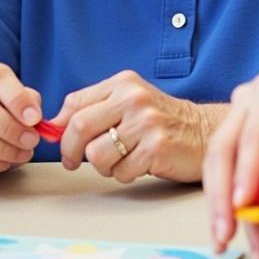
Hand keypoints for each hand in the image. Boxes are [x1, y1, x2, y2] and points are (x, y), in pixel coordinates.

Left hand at [51, 71, 215, 183]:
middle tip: (74, 162)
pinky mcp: (156, 148)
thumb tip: (53, 126)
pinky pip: (120, 172)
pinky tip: (141, 165)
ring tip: (120, 160)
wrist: (204, 132)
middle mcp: (134, 99)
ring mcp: (146, 123)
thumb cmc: (162, 121)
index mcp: (125, 84)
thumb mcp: (131, 102)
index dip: (61, 129)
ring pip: (96, 155)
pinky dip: (125, 174)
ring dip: (103, 166)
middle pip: (79, 127)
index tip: (62, 143)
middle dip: (70, 151)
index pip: (75, 104)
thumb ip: (96, 108)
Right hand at [204, 62, 258, 258]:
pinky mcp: (246, 141)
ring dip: (230, 210)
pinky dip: (243, 205)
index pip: (252, 135)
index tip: (241, 206)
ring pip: (223, 167)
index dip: (244, 172)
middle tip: (227, 236)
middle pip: (223, 150)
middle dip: (222, 197)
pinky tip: (258, 232)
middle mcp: (249, 102)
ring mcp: (243, 120)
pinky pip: (235, 174)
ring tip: (244, 247)